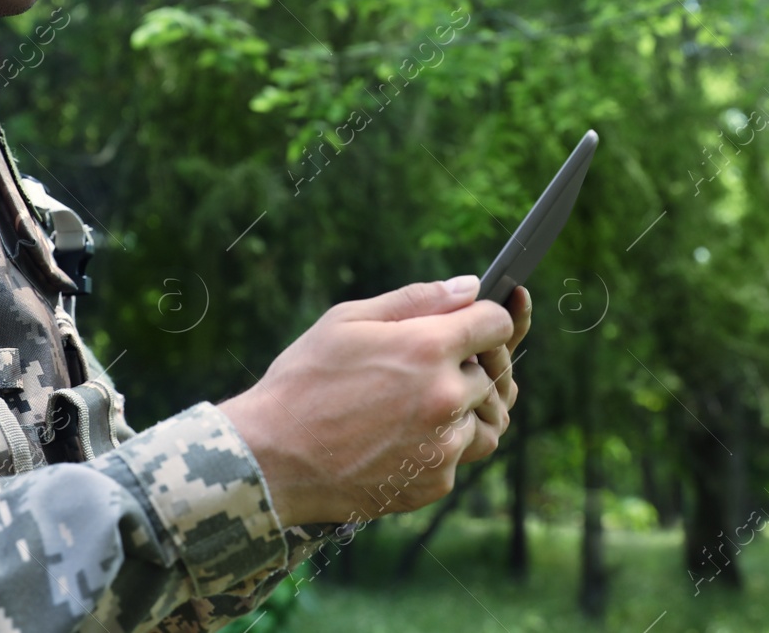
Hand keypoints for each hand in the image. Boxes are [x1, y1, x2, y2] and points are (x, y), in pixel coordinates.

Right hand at [219, 275, 513, 526]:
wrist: (271, 461)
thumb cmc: (303, 382)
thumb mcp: (347, 321)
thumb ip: (416, 300)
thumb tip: (469, 286)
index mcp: (429, 347)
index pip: (497, 323)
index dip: (486, 319)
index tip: (472, 324)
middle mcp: (447, 397)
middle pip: (494, 373)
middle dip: (470, 365)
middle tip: (431, 366)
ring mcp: (445, 445)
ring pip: (486, 419)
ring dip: (466, 409)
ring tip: (423, 404)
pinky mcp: (435, 482)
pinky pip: (460, 456)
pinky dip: (442, 445)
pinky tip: (401, 436)